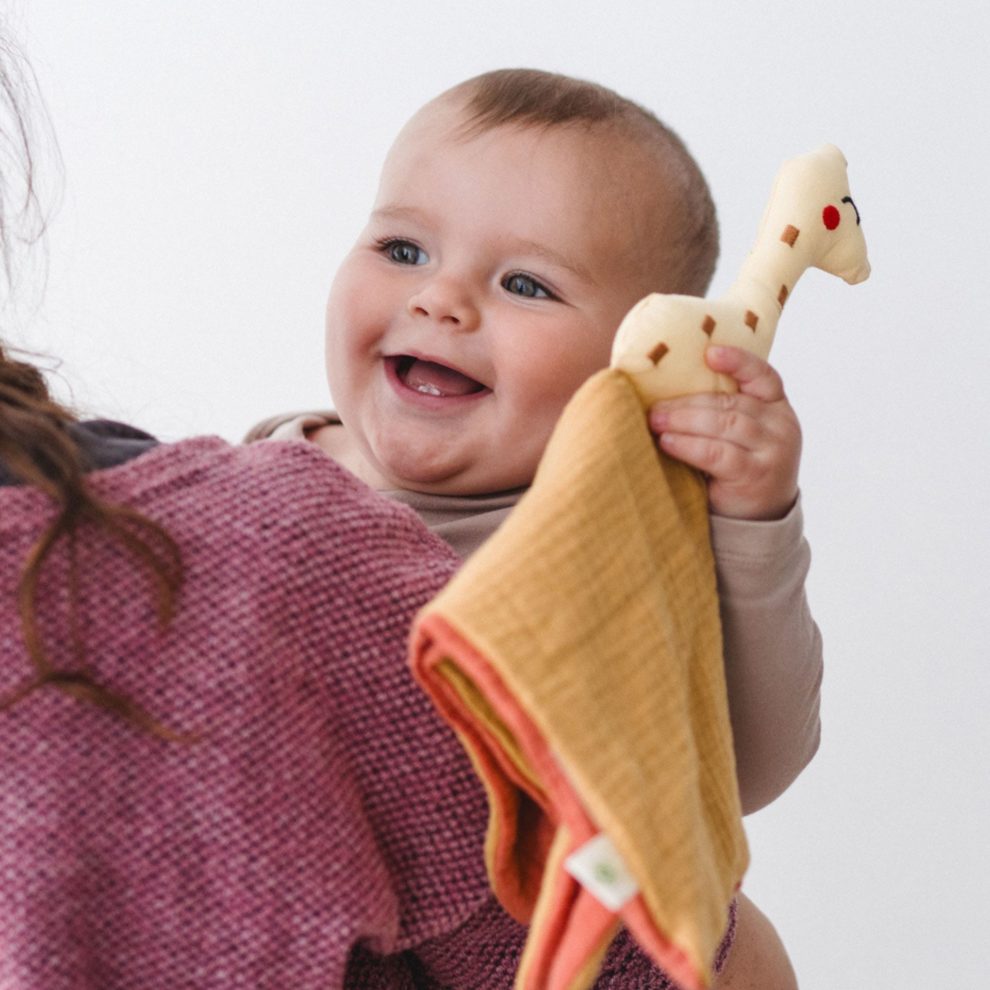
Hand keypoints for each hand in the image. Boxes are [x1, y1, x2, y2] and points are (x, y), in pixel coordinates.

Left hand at [647, 346, 800, 520]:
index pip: (763, 376)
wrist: (758, 520)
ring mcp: (772, 451)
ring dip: (684, 421)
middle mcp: (781, 426)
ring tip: (655, 422)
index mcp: (777, 407)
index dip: (738, 361)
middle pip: (731, 403)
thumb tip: (665, 388)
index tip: (709, 352)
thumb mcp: (740, 436)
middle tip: (654, 407)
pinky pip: (718, 453)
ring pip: (725, 423)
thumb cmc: (737, 468)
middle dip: (687, 402)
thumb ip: (721, 411)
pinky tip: (668, 443)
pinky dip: (689, 446)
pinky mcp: (755, 475)